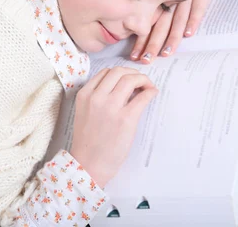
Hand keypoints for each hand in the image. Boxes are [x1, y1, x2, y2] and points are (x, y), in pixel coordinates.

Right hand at [68, 67, 158, 187]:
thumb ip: (98, 97)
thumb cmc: (89, 142)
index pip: (105, 72)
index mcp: (84, 95)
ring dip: (143, 79)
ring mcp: (111, 107)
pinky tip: (153, 94)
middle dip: (133, 73)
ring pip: (130, 79)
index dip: (120, 73)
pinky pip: (143, 97)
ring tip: (148, 87)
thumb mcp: (85, 112)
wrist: (88, 165)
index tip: (128, 79)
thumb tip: (123, 87)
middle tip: (141, 81)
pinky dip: (150, 91)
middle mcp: (96, 98)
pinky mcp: (126, 119)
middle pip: (119, 71)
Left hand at [130, 0, 215, 63]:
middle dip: (153, 43)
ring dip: (172, 37)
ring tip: (166, 53)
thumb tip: (134, 24)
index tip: (136, 55)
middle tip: (147, 60)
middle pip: (161, 23)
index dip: (142, 39)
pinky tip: (188, 34)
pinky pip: (199, 4)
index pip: (149, 22)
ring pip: (178, 18)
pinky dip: (194, 19)